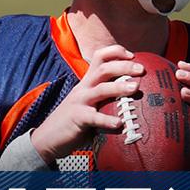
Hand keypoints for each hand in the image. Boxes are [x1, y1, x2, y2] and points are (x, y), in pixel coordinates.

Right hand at [31, 45, 143, 164]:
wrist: (47, 138)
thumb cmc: (74, 119)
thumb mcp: (89, 101)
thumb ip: (105, 95)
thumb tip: (132, 92)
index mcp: (87, 81)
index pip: (100, 57)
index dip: (116, 52)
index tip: (133, 55)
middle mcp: (84, 88)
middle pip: (103, 69)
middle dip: (124, 66)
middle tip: (141, 70)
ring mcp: (80, 102)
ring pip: (100, 89)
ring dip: (119, 88)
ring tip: (135, 88)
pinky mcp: (77, 119)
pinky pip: (94, 118)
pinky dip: (107, 120)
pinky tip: (120, 123)